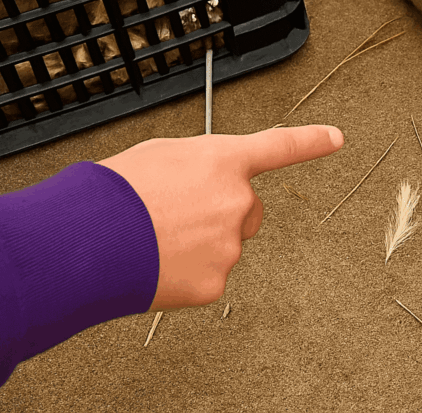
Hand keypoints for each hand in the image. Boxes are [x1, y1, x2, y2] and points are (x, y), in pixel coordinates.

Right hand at [99, 125, 343, 309]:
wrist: (84, 242)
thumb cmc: (113, 193)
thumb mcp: (158, 155)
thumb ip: (196, 166)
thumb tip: (204, 183)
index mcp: (222, 161)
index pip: (279, 147)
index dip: (310, 141)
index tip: (336, 137)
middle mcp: (236, 201)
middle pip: (248, 210)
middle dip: (222, 213)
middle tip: (176, 216)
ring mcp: (229, 245)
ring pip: (224, 245)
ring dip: (198, 244)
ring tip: (154, 239)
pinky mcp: (215, 283)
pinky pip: (208, 277)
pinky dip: (185, 275)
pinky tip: (156, 265)